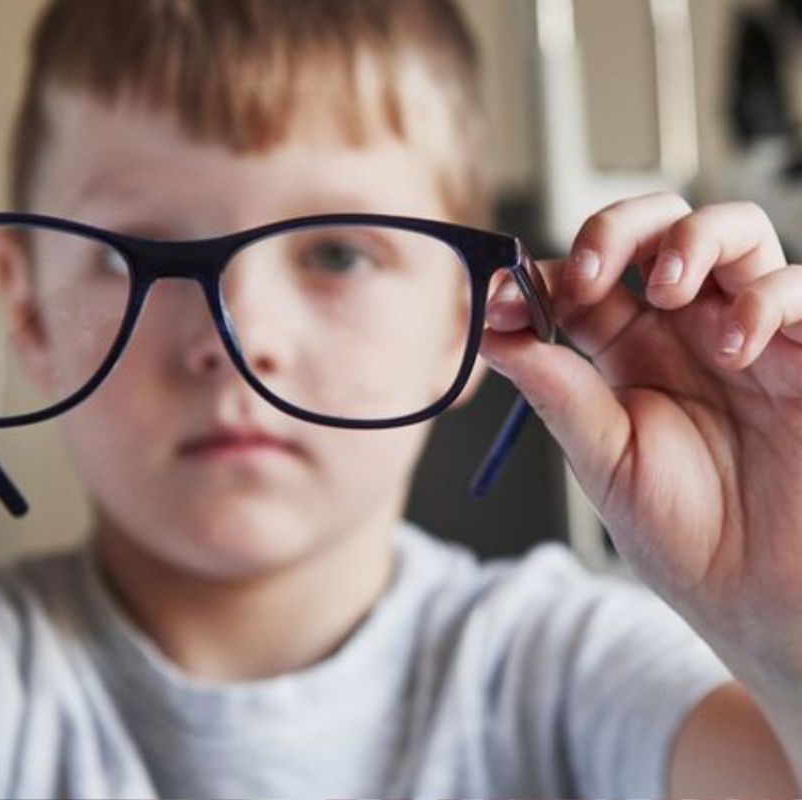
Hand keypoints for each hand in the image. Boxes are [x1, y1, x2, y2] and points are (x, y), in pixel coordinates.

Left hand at [479, 192, 801, 684]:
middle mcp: (690, 332)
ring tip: (669, 291)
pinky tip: (737, 347)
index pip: (587, 278)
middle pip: (658, 229)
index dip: (547, 274)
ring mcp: (754, 335)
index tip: (507, 301)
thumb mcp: (606, 461)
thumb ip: (558, 392)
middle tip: (593, 273)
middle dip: (618, 228)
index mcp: (630, 353)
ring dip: (693, 239)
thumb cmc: (688, 538)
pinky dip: (764, 297)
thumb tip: (492, 333)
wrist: (764, 601)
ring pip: (733, 232)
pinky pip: (798, 288)